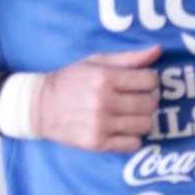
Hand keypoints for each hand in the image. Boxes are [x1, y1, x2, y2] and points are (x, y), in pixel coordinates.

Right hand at [32, 45, 160, 151]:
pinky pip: (133, 144)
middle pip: (150, 104)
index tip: (141, 82)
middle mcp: (104, 102)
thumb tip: (158, 50)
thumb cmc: (70, 81)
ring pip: (146, 125)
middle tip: (136, 99)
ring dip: (142, 119)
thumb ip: (129, 58)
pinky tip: (122, 129)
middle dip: (147, 100)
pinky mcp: (97, 144)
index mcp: (104, 79)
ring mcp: (101, 125)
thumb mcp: (96, 62)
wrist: (37, 107)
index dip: (149, 80)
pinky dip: (132, 137)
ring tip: (129, 114)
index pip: (150, 81)